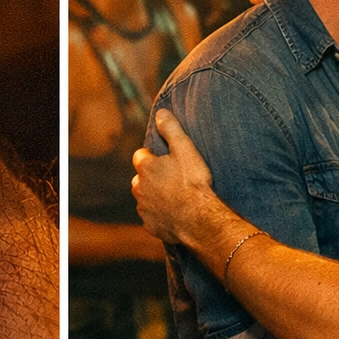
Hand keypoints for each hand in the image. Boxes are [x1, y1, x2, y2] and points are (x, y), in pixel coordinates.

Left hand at [131, 109, 216, 242]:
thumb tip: (160, 113)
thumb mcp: (185, 149)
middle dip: (151, 177)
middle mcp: (139, 187)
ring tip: (175, 197)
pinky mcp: (149, 225)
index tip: (167, 160)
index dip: (153, 157)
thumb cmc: (193, 183)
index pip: (140, 155)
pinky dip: (159, 215)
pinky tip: (175, 214)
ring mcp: (143, 208)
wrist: (199, 219)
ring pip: (144, 198)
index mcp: (145, 167)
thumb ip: (171, 129)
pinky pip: (151, 217)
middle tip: (173, 179)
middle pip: (140, 178)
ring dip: (154, 196)